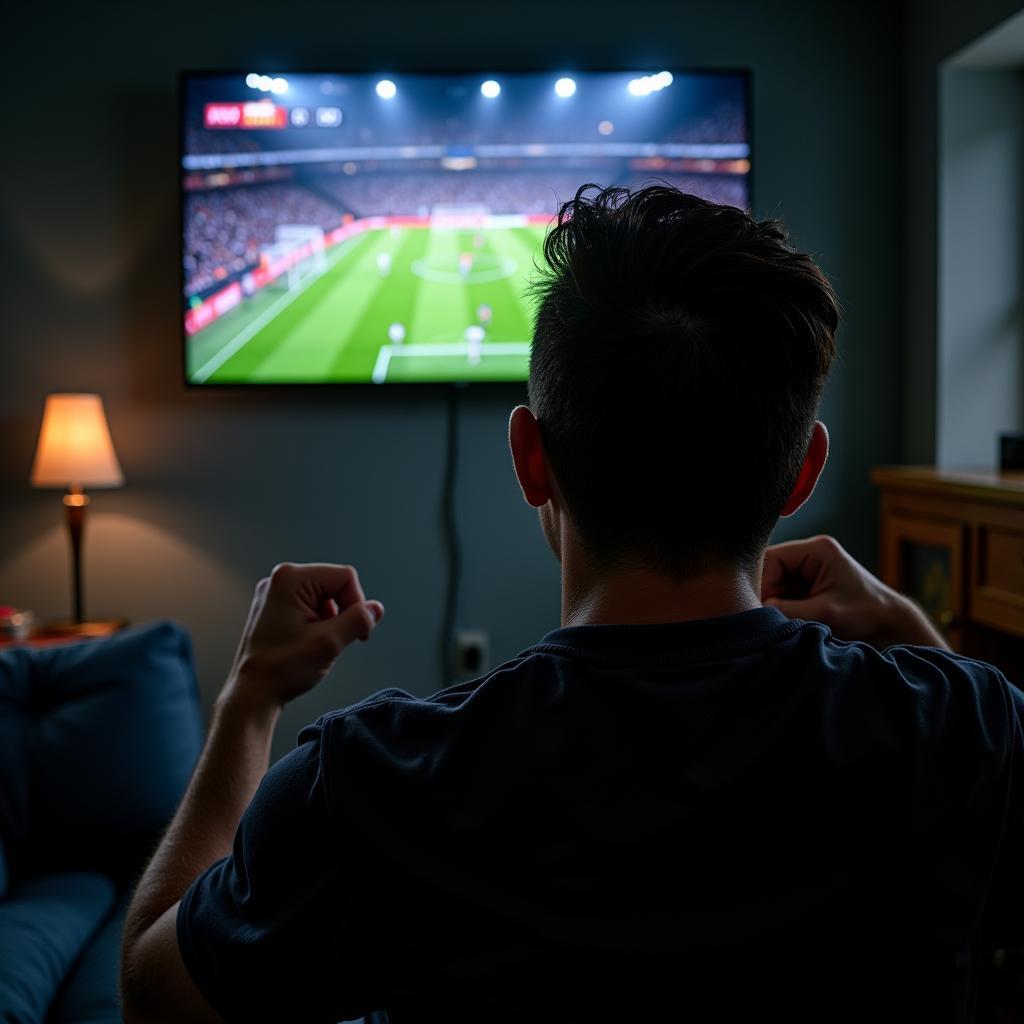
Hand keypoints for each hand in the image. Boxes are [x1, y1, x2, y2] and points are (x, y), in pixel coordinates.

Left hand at [223, 563, 384, 710]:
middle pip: (334, 585)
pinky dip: (318, 624)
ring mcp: (275, 593)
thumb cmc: (282, 669)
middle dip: (342, 613)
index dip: (357, 603)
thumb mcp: (330, 643)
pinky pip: (310, 606)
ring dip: (330, 621)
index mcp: (290, 578)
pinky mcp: (275, 607)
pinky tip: (307, 643)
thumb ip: (358, 620)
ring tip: (316, 644)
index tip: (355, 633)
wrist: (253, 693)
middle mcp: (280, 579)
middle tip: (333, 641)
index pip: (345, 577)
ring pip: (325, 597)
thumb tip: (376, 608)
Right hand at [761, 535, 947, 648]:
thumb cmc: (866, 615)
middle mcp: (810, 553)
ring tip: (789, 620)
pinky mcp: (810, 583)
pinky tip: (794, 619)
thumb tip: (758, 610)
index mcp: (817, 549)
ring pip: (775, 584)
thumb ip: (788, 610)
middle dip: (768, 594)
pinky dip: (784, 607)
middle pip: (770, 571)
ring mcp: (810, 568)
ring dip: (776, 603)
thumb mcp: (826, 614)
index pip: (771, 559)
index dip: (761, 583)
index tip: (762, 608)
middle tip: (773, 617)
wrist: (892, 626)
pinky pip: (784, 593)